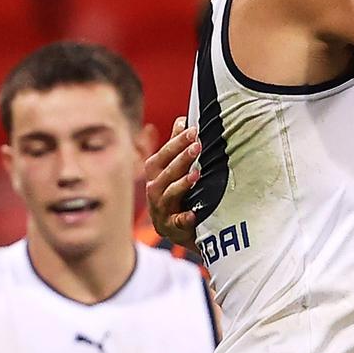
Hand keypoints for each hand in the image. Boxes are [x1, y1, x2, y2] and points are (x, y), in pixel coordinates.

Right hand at [143, 117, 199, 246]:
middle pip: (163, 174)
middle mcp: (155, 193)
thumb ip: (178, 148)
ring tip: (197, 174)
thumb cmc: (181, 196)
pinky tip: (194, 213)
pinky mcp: (173, 229)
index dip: (175, 143)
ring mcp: (162, 212)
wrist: (184, 232)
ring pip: (168, 196)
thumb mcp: (177, 172)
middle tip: (198, 144)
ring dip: (181, 184)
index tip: (192, 129)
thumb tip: (183, 120)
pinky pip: (177, 224)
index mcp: (156, 177)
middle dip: (180, 158)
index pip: (161, 157)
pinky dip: (184, 218)